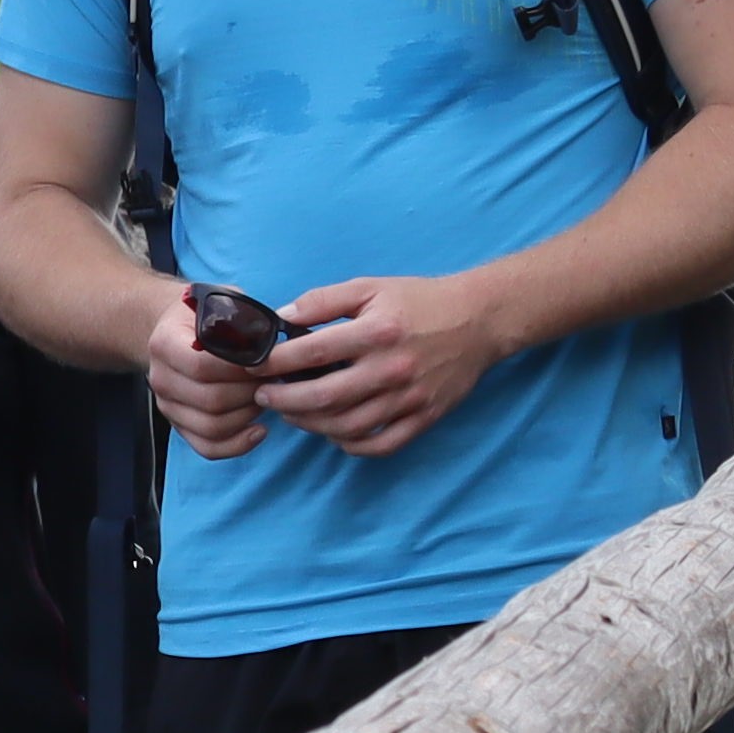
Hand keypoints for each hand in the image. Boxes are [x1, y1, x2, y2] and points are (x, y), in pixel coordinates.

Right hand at [140, 278, 274, 459]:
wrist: (175, 329)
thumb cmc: (205, 315)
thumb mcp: (221, 302)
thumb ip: (243, 318)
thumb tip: (272, 343)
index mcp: (165, 343)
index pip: (201, 366)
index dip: (239, 369)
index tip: (267, 361)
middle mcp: (160, 378)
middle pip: (210, 400)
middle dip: (250, 393)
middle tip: (274, 379)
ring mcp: (168, 405)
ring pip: (212, 427)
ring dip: (248, 415)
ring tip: (267, 397)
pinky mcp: (179, 425)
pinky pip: (207, 447)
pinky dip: (237, 445)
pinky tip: (260, 430)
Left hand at [259, 272, 512, 457]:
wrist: (480, 319)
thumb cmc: (419, 301)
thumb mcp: (370, 287)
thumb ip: (323, 301)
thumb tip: (281, 318)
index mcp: (376, 332)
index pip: (310, 354)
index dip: (273, 363)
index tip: (253, 366)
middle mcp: (392, 369)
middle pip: (322, 398)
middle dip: (283, 401)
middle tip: (264, 397)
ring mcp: (409, 398)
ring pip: (346, 427)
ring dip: (310, 424)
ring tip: (292, 414)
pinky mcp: (424, 417)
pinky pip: (380, 444)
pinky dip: (350, 444)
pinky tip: (333, 432)